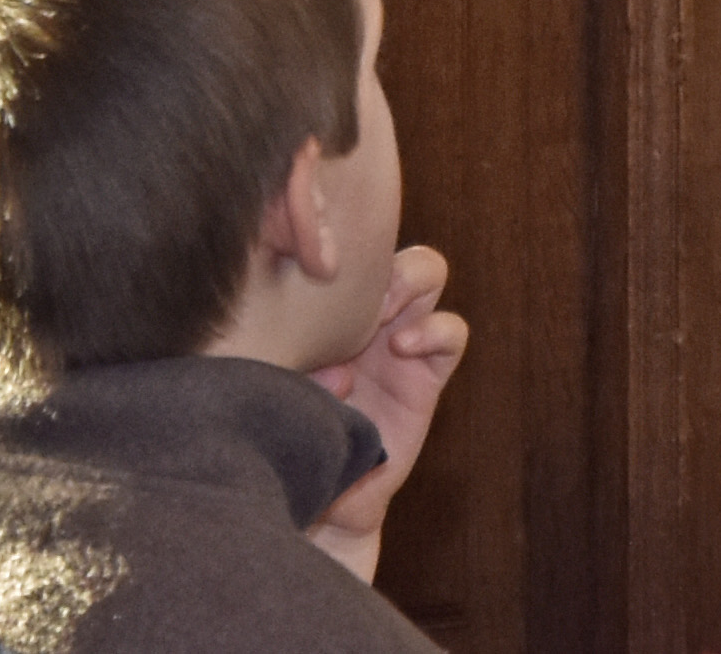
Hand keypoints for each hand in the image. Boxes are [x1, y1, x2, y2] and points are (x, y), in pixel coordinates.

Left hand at [303, 246, 465, 582]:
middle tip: (354, 280)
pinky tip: (403, 347)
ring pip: (427, 271)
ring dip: (408, 280)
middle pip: (385, 240)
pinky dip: (435, 330)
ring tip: (383, 313)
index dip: (331, 228)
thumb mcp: (269, 377)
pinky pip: (451, 332)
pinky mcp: (426, 373)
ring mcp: (398, 335)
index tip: (309, 250)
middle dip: (375, 247)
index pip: (335, 237)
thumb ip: (278, 350)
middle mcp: (362, 309)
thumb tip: (307, 347)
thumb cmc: (284, 428)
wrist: (319, 493)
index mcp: (321, 297)